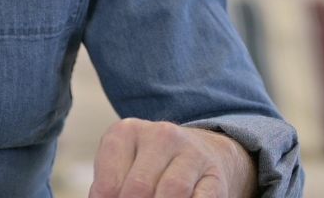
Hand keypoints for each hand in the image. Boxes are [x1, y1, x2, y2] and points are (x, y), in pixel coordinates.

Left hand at [87, 118, 256, 197]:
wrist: (200, 151)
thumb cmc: (149, 165)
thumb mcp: (123, 167)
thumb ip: (110, 187)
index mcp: (126, 132)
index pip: (108, 184)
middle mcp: (160, 135)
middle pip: (139, 187)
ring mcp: (191, 152)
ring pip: (172, 191)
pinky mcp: (214, 175)